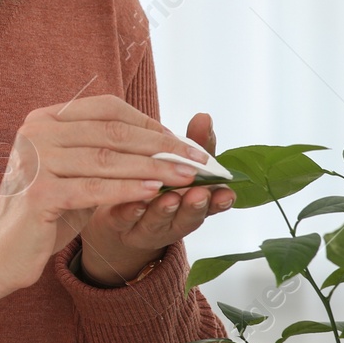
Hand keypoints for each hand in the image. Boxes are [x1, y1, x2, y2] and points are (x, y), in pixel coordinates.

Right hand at [0, 94, 205, 323]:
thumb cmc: (44, 213)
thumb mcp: (75, 174)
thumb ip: (105, 154)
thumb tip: (165, 143)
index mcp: (44, 119)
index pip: (107, 109)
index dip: (150, 123)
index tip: (185, 141)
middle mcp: (35, 131)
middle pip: (112, 132)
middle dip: (161, 145)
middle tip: (200, 159)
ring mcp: (34, 160)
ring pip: (108, 159)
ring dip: (155, 168)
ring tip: (188, 177)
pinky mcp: (38, 193)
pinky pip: (95, 189)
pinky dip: (129, 189)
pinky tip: (156, 192)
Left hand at [77, 111, 235, 284]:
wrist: (117, 217)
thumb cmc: (154, 185)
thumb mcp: (174, 164)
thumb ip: (190, 146)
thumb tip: (204, 116)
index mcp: (189, 205)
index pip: (210, 204)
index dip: (219, 201)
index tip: (226, 193)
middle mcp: (171, 220)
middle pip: (186, 217)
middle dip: (194, 206)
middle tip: (199, 193)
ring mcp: (144, 226)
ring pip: (156, 220)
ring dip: (165, 209)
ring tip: (171, 198)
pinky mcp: (118, 225)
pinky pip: (124, 220)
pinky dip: (131, 212)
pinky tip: (135, 203)